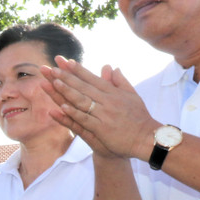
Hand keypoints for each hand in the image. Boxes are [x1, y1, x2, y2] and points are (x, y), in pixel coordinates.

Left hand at [41, 58, 155, 159]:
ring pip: (82, 100)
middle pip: (83, 87)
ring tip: (53, 82)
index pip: (92, 78)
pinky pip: (85, 119)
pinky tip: (62, 107)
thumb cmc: (139, 118)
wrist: (147, 138)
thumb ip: (120, 81)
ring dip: (67, 91)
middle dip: (66, 77)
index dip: (78, 70)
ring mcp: (104, 114)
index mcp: (113, 93)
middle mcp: (108, 101)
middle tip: (51, 68)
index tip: (65, 61)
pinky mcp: (102, 128)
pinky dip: (74, 113)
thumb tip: (113, 67)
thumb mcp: (132, 95)